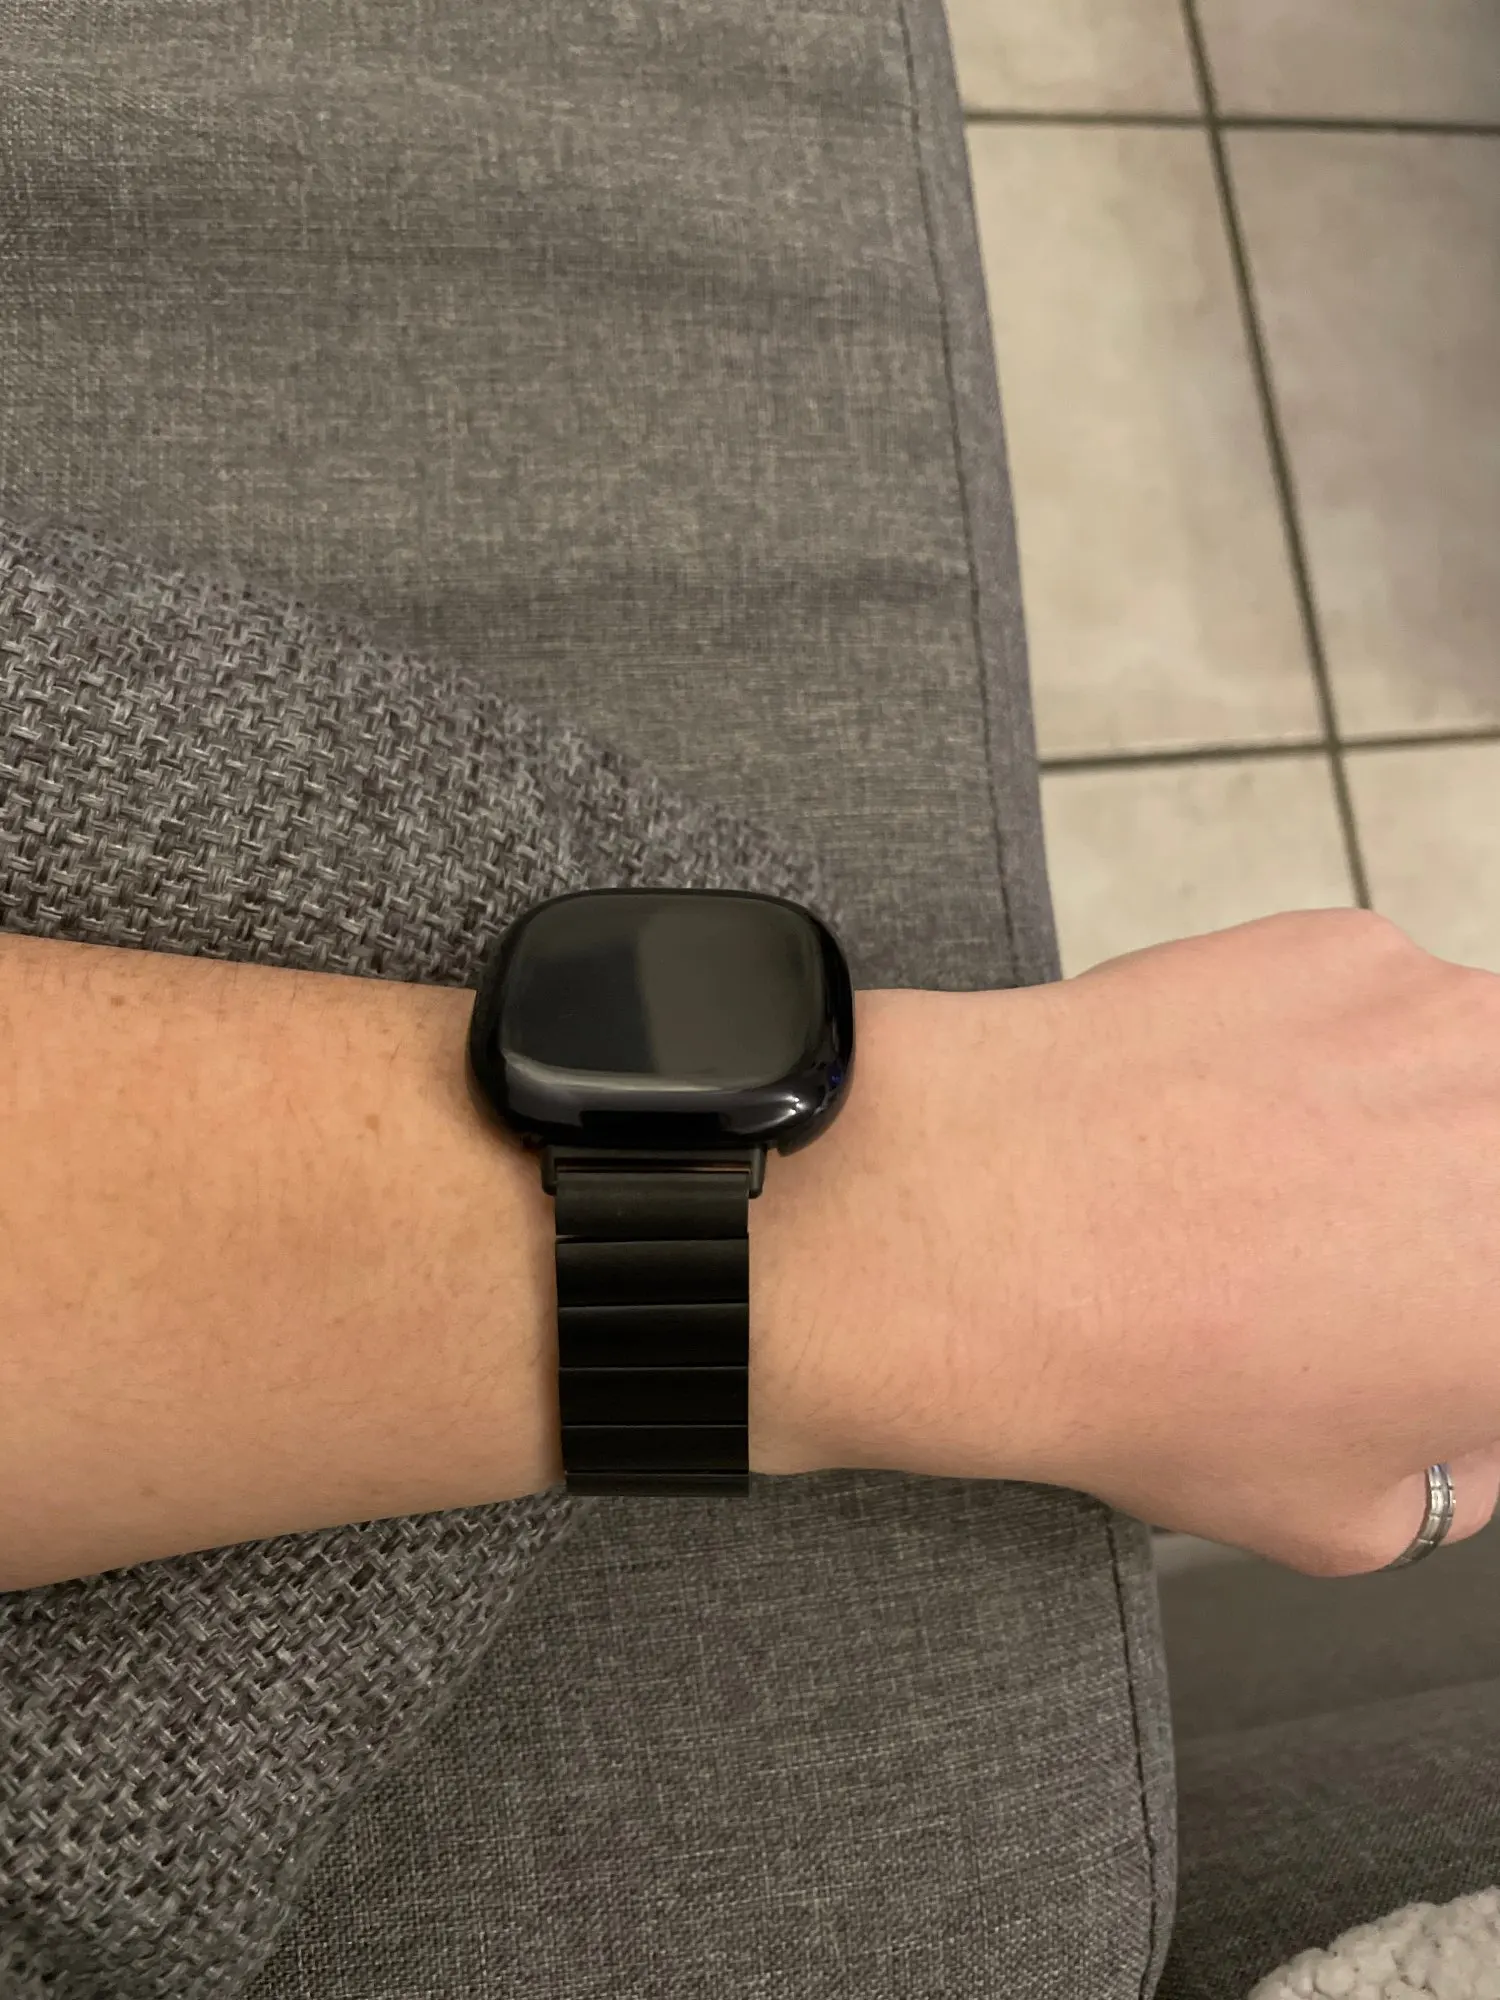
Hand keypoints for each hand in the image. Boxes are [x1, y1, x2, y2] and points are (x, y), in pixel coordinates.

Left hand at [755, 911, 1499, 1575]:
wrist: (993, 1230)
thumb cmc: (1154, 1375)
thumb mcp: (1341, 1520)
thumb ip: (1452, 1474)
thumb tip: (1458, 1429)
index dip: (1458, 1315)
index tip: (1414, 1319)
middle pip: (1491, 1169)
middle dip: (1450, 1213)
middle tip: (1352, 1253)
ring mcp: (1450, 1017)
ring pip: (1457, 1075)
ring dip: (1400, 1120)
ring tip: (1265, 1179)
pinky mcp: (1350, 945)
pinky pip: (1368, 1006)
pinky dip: (1317, 1049)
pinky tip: (1221, 1108)